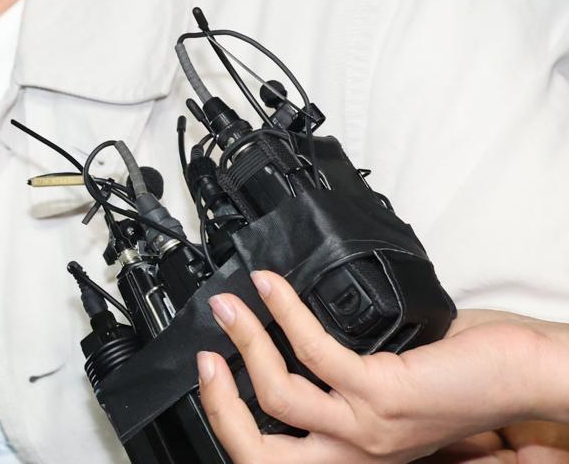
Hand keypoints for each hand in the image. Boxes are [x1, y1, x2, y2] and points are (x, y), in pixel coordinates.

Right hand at [196, 270, 568, 462]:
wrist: (528, 375)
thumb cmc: (472, 378)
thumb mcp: (390, 389)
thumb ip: (346, 377)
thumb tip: (298, 334)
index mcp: (356, 452)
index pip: (272, 457)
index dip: (228, 420)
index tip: (212, 373)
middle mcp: (357, 451)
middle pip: (258, 450)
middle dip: (219, 403)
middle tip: (204, 356)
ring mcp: (367, 427)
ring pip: (277, 395)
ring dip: (245, 343)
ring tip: (230, 304)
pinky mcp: (382, 393)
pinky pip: (312, 351)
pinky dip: (284, 311)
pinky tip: (273, 286)